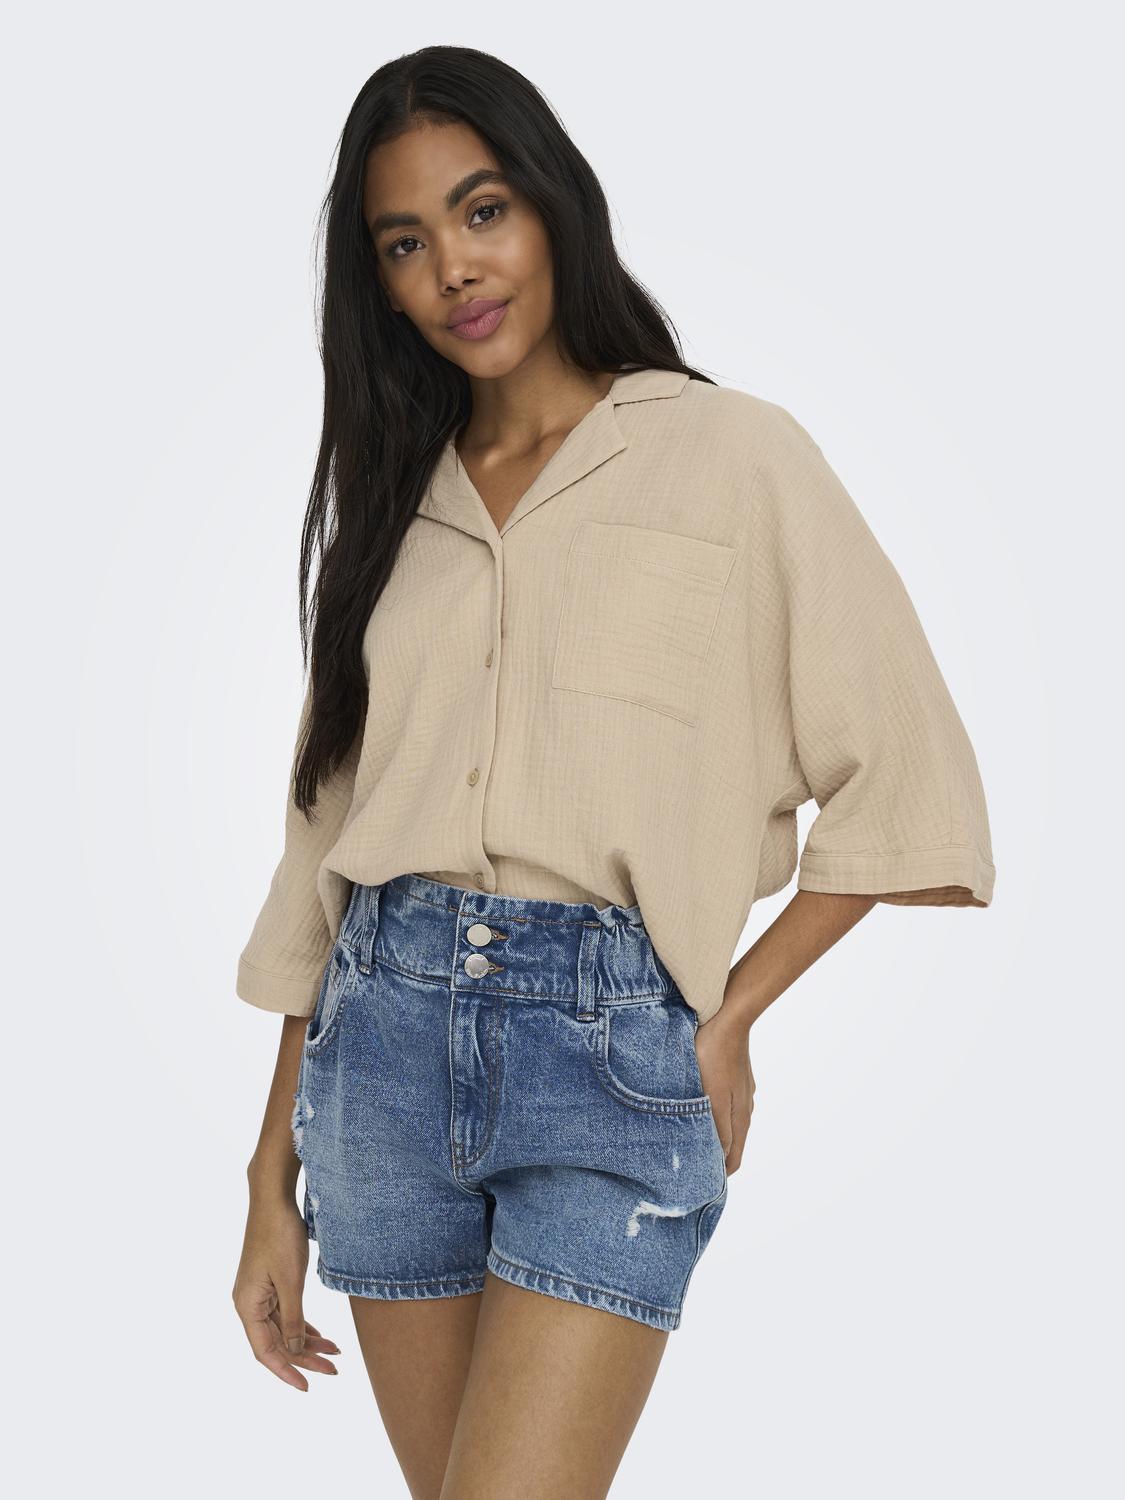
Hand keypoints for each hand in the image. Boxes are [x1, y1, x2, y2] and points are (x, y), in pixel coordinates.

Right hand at [232, 1191, 340, 1389]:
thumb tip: (296, 1349)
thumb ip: (293, 1318)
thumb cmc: (279, 1237)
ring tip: (335, 1354)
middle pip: (277, 1343)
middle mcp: (249, 1304)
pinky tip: (322, 1336)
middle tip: (334, 1371)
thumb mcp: (291, 1281)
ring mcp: (259, 1294)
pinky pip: (286, 1313)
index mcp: (247, 1306)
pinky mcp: (270, 1284)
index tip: (307, 1387)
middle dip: (305, 1358)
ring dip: (308, 1342)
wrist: (273, 1200)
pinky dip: (304, 1324)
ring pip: (284, 1329)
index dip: (286, 1371)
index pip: (265, 1352)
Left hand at [694, 1003, 755, 1175]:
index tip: (698, 1181)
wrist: (728, 1019)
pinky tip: (698, 1107)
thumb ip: (719, 1129)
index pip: (733, 1160)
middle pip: (732, 1144)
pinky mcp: (735, 1076)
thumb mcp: (713, 1098)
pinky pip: (726, 1104)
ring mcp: (742, 1091)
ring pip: (729, 1123)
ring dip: (714, 1134)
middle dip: (715, 1157)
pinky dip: (714, 1115)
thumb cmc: (714, 1057)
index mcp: (740, 1119)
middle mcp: (745, 1108)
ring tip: (689, 1136)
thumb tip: (722, 1159)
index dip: (719, 1175)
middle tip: (687, 1161)